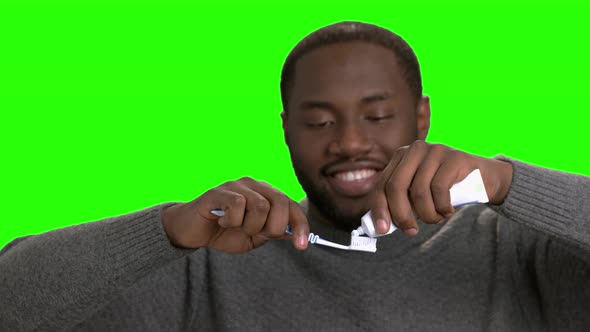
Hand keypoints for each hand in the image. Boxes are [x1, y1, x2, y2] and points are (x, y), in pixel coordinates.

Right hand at [161, 177, 308, 252]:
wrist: (192, 232)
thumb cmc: (224, 232)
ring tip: (237, 227)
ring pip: (260, 205)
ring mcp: (236, 185)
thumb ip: (273, 232)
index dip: (301, 225)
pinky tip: (222, 222)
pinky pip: (237, 204)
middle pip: (280, 201)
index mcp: (265, 194)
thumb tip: (294, 232)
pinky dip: (233, 220)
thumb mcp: (254, 237)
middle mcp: (253, 185)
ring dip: (251, 226)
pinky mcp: (218, 191)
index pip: (292, 204)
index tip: (302, 246)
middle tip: (258, 235)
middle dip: (274, 226)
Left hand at [370, 141, 512, 235]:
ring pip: (418, 191)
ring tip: (436, 218)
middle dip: (401, 214)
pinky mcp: (454, 157)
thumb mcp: (419, 194)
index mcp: (401, 157)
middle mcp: (415, 149)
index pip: (382, 184)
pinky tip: (448, 210)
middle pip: (396, 186)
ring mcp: (435, 150)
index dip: (380, 209)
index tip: (382, 229)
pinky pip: (439, 188)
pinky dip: (442, 207)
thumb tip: (383, 226)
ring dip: (427, 214)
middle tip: (411, 230)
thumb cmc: (445, 189)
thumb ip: (402, 203)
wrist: (484, 178)